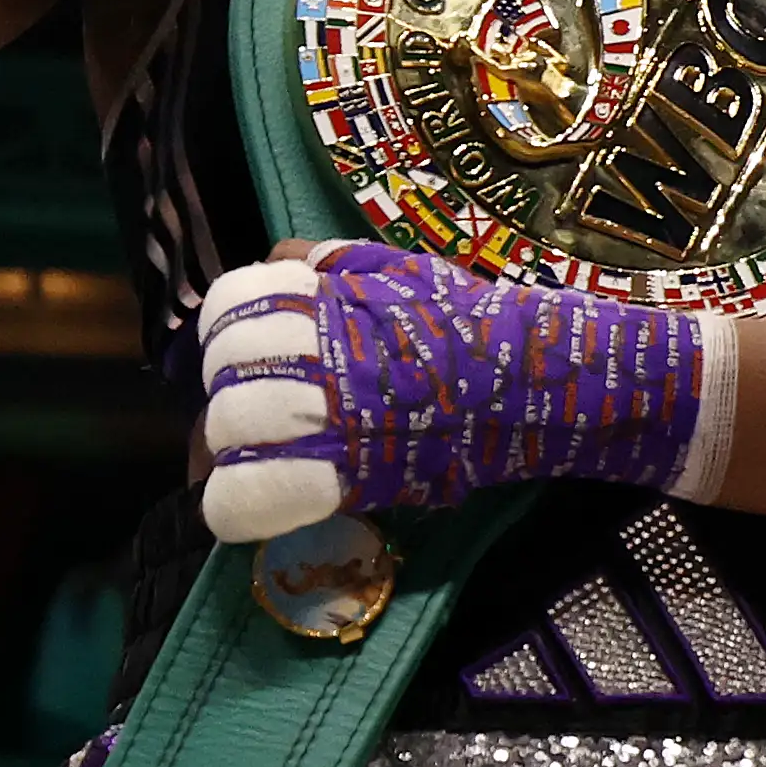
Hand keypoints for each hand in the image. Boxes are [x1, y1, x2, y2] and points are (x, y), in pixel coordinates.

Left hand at [193, 242, 732, 541]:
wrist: (545, 382)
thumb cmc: (475, 323)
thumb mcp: (402, 269)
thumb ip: (332, 262)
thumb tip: (278, 259)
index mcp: (325, 296)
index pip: (225, 307)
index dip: (228, 336)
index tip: (257, 358)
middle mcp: (317, 347)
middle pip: (220, 375)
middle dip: (231, 398)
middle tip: (266, 417)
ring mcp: (328, 411)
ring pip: (224, 433)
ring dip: (236, 450)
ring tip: (272, 457)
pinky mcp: (344, 476)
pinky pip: (242, 502)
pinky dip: (241, 506)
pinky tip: (270, 500)